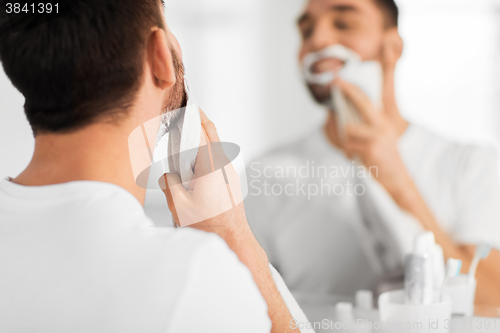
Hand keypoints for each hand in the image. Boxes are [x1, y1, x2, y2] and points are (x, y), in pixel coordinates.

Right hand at [159, 109, 251, 243]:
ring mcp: (229, 171)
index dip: (192, 115)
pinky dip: (206, 150)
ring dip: (202, 135)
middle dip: (199, 118)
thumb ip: (169, 184)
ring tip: (186, 133)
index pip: (201, 130)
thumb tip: (167, 175)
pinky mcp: (230, 179)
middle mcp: (224, 164)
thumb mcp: (179, 205)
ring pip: (216, 144)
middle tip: (186, 109)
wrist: (232, 238)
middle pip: (212, 132)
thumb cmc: (210, 224)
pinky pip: (217, 157)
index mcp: (211, 164)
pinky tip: (194, 159)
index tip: (184, 103)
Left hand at [337, 79, 411, 193]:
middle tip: (335, 82)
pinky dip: (348, 154)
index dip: (352, 89)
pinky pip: (349, 147)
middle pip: (362, 103)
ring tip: (351, 150)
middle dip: (348, 91)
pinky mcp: (372, 149)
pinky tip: (355, 159)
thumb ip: (365, 128)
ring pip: (349, 129)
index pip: (366, 100)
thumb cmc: (384, 159)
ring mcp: (378, 136)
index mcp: (383, 121)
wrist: (397, 178)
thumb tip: (341, 120)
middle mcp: (382, 125)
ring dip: (344, 141)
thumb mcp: (379, 139)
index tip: (339, 80)